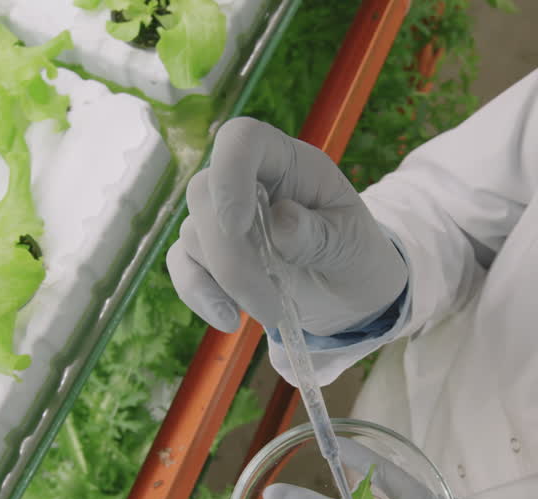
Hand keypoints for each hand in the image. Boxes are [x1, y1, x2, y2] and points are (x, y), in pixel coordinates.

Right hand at [166, 117, 406, 335]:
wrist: (347, 293)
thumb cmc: (354, 254)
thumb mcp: (353, 244)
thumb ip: (319, 234)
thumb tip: (281, 222)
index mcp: (287, 161)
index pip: (242, 139)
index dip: (230, 172)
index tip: (238, 225)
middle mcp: (248, 180)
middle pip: (206, 194)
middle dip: (230, 256)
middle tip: (268, 303)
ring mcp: (223, 215)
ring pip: (193, 233)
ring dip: (226, 282)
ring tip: (272, 312)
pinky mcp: (208, 252)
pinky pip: (183, 264)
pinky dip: (200, 294)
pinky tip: (229, 319)